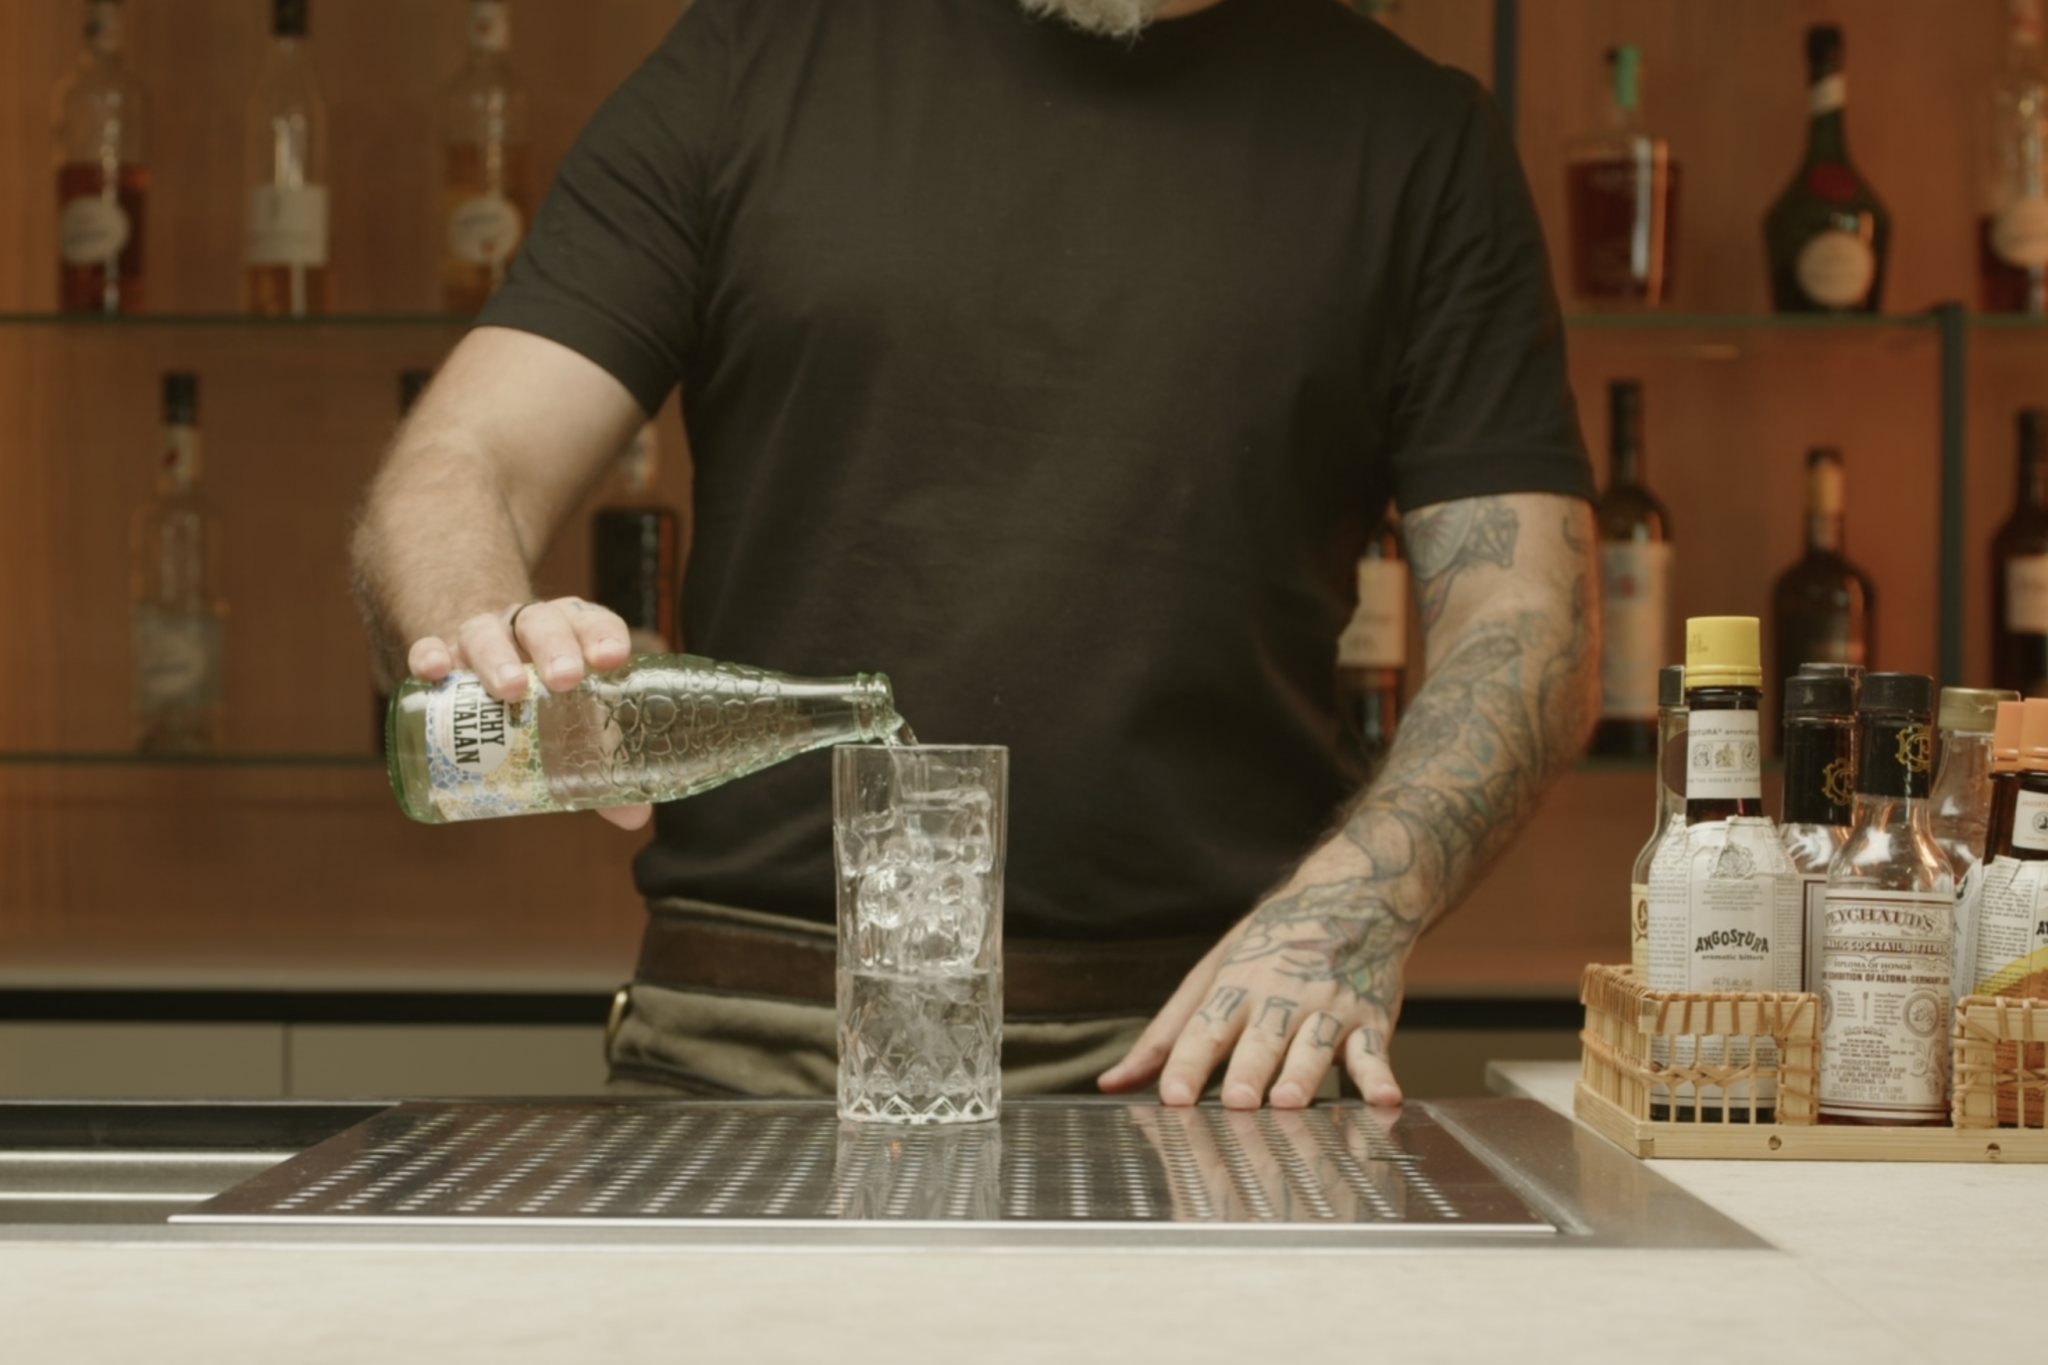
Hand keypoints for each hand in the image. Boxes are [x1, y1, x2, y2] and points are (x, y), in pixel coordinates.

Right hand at [405, 596, 649, 830]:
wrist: (488, 670)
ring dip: (497, 657)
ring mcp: (484, 637)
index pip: (592, 623)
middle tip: (565, 679)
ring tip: (509, 689)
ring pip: (487, 632)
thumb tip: (634, 816)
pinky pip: (432, 647)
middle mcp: (529, 628)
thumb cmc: (548, 699)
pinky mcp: (443, 654)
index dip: (602, 636)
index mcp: (574, 635)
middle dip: (555, 648)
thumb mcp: (576, 722)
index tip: (612, 658)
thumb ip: (603, 764)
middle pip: (542, 623)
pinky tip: (434, 671)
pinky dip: (430, 655)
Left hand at [1097, 884, 1409, 1109]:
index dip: (1188, 1063)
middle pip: (1261, 1041)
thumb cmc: (1270, 944)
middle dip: (1247, 1072)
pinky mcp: (1370, 1020)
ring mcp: (1328, 1008)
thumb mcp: (1212, 975)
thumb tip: (1112, 1082)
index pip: (1205, 1029)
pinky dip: (1381, 1075)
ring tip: (1288, 1102)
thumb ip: (1165, 1036)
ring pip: (1313, 1046)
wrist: (1352, 896)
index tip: (1172, 1097)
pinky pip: (1375, 1051)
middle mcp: (1281, 997)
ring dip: (1302, 1075)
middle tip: (1234, 1104)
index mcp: (1235, 987)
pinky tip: (1385, 1097)